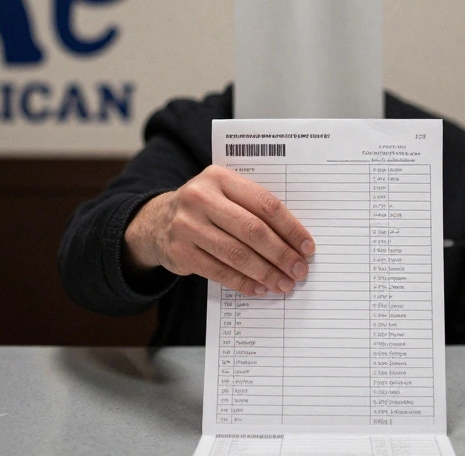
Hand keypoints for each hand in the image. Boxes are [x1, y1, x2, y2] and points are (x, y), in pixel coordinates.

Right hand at [123, 165, 314, 295]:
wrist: (157, 222)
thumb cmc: (206, 208)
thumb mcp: (225, 194)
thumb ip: (254, 207)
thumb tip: (296, 240)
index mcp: (220, 177)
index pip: (265, 204)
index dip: (290, 228)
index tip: (307, 247)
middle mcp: (201, 197)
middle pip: (252, 230)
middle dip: (281, 254)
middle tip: (299, 271)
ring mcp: (187, 225)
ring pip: (237, 254)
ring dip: (266, 273)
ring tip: (284, 284)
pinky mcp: (180, 252)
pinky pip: (219, 272)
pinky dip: (243, 283)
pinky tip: (259, 288)